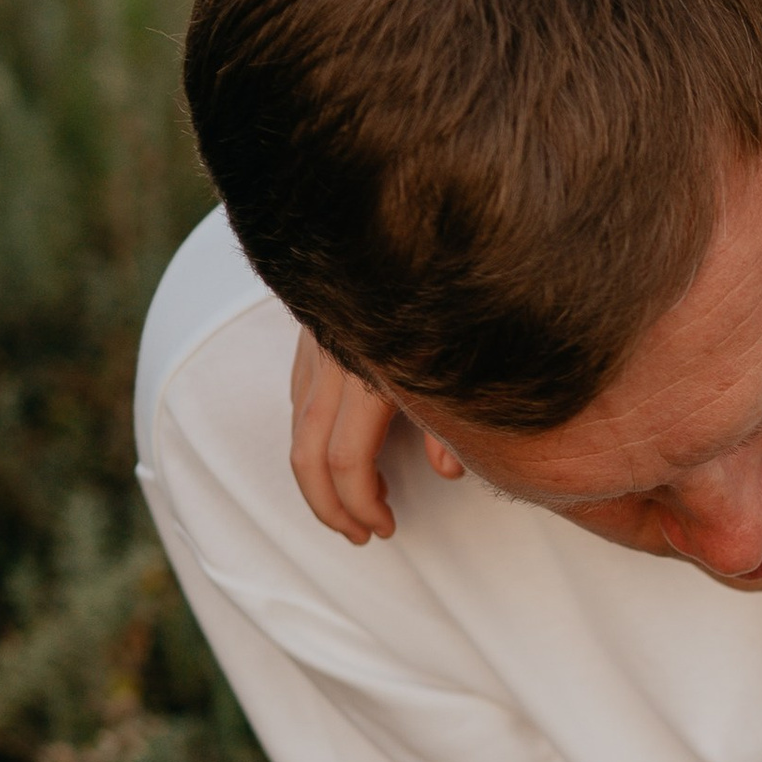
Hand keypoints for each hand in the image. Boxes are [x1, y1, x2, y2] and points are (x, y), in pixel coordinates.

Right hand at [289, 331, 452, 544]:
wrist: (418, 226)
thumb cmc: (449, 310)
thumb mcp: (462, 367)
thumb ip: (450, 422)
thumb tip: (448, 470)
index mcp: (368, 375)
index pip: (346, 461)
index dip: (361, 505)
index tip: (385, 526)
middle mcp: (333, 363)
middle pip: (307, 455)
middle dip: (328, 507)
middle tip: (358, 534)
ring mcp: (317, 349)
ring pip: (299, 429)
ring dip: (320, 477)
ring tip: (359, 503)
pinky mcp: (312, 338)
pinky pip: (302, 401)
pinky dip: (316, 439)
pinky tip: (347, 454)